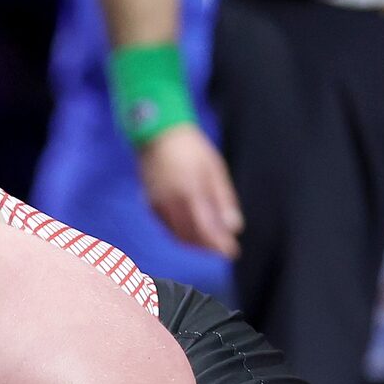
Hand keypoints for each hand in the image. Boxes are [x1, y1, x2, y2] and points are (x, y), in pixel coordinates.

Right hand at [135, 123, 243, 257]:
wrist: (157, 132)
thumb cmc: (191, 147)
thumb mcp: (214, 169)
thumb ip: (224, 200)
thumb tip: (234, 227)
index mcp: (190, 193)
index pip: (206, 230)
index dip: (220, 245)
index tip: (233, 251)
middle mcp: (170, 202)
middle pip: (190, 237)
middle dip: (208, 247)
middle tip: (223, 248)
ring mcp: (157, 204)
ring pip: (176, 234)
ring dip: (194, 242)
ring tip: (210, 242)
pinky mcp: (149, 202)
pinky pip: (167, 225)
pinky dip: (181, 232)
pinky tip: (193, 229)